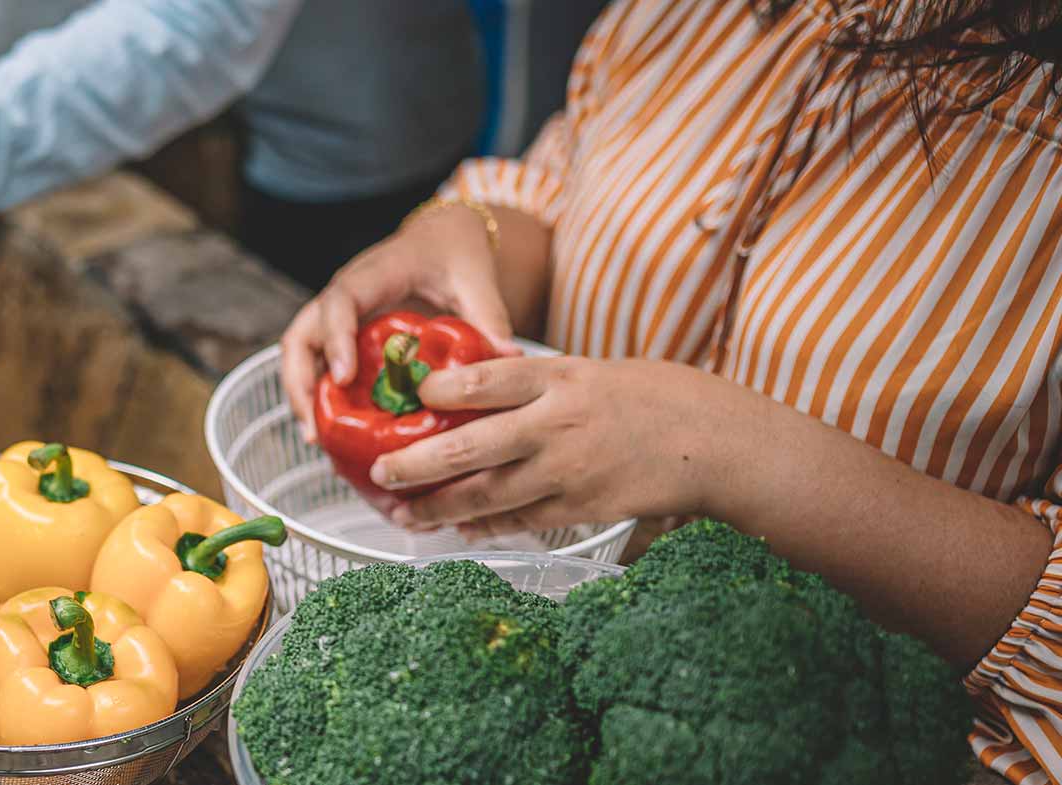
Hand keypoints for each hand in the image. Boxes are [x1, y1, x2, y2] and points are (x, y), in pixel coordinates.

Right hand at [280, 205, 519, 440]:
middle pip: (301, 336)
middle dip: (301, 382)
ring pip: (301, 354)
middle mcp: (344, 296)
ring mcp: (338, 317)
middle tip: (317, 426)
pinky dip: (319, 396)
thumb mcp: (474, 281)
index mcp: (372, 276)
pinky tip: (334, 431)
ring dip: (303, 396)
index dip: (336, 339)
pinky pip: (317, 366)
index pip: (340, 303)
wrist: (443, 239)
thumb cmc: (453, 253)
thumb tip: (509, 357)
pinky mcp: (344, 335)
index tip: (343, 377)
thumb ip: (489, 317)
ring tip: (318, 438)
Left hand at [369, 357, 754, 537]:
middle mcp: (559, 424)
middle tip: (380, 472)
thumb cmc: (653, 398)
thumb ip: (535, 382)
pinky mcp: (580, 507)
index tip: (414, 393)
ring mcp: (568, 471)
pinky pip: (519, 520)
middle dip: (418, 463)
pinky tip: (455, 527)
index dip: (442, 387)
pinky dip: (483, 525)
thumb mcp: (592, 370)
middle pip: (472, 445)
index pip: (487, 378)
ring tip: (405, 513)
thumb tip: (469, 391)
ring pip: (488, 493)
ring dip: (439, 507)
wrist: (714, 442)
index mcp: (562, 378)